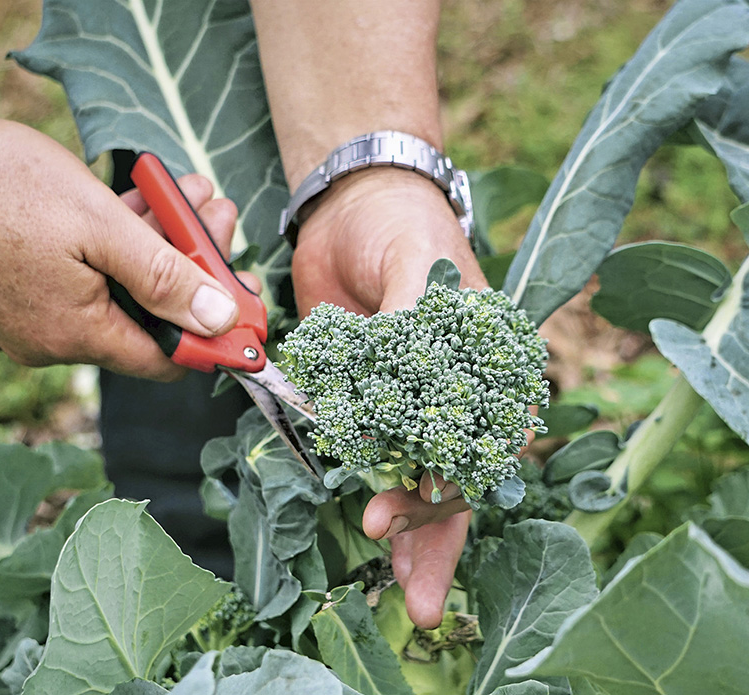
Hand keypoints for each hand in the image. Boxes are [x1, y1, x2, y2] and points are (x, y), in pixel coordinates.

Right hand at [0, 118, 239, 379]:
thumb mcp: (97, 226)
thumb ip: (163, 277)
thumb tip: (219, 319)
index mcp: (78, 333)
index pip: (169, 358)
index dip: (216, 334)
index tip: (250, 301)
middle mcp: (58, 333)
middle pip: (152, 314)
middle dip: (196, 266)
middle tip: (221, 219)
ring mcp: (38, 309)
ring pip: (125, 284)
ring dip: (166, 241)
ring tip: (196, 195)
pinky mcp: (26, 280)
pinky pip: (92, 269)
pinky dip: (125, 238)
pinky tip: (150, 198)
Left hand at [292, 167, 487, 627]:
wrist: (349, 208)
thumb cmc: (401, 224)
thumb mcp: (417, 257)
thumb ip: (416, 315)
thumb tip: (410, 370)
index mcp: (486, 369)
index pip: (485, 442)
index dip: (459, 484)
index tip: (426, 507)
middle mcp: (452, 395)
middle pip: (452, 477)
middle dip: (432, 531)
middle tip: (405, 578)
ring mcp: (404, 401)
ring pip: (411, 477)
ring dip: (404, 528)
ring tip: (394, 581)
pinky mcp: (361, 396)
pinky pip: (361, 449)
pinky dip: (359, 485)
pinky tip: (360, 522)